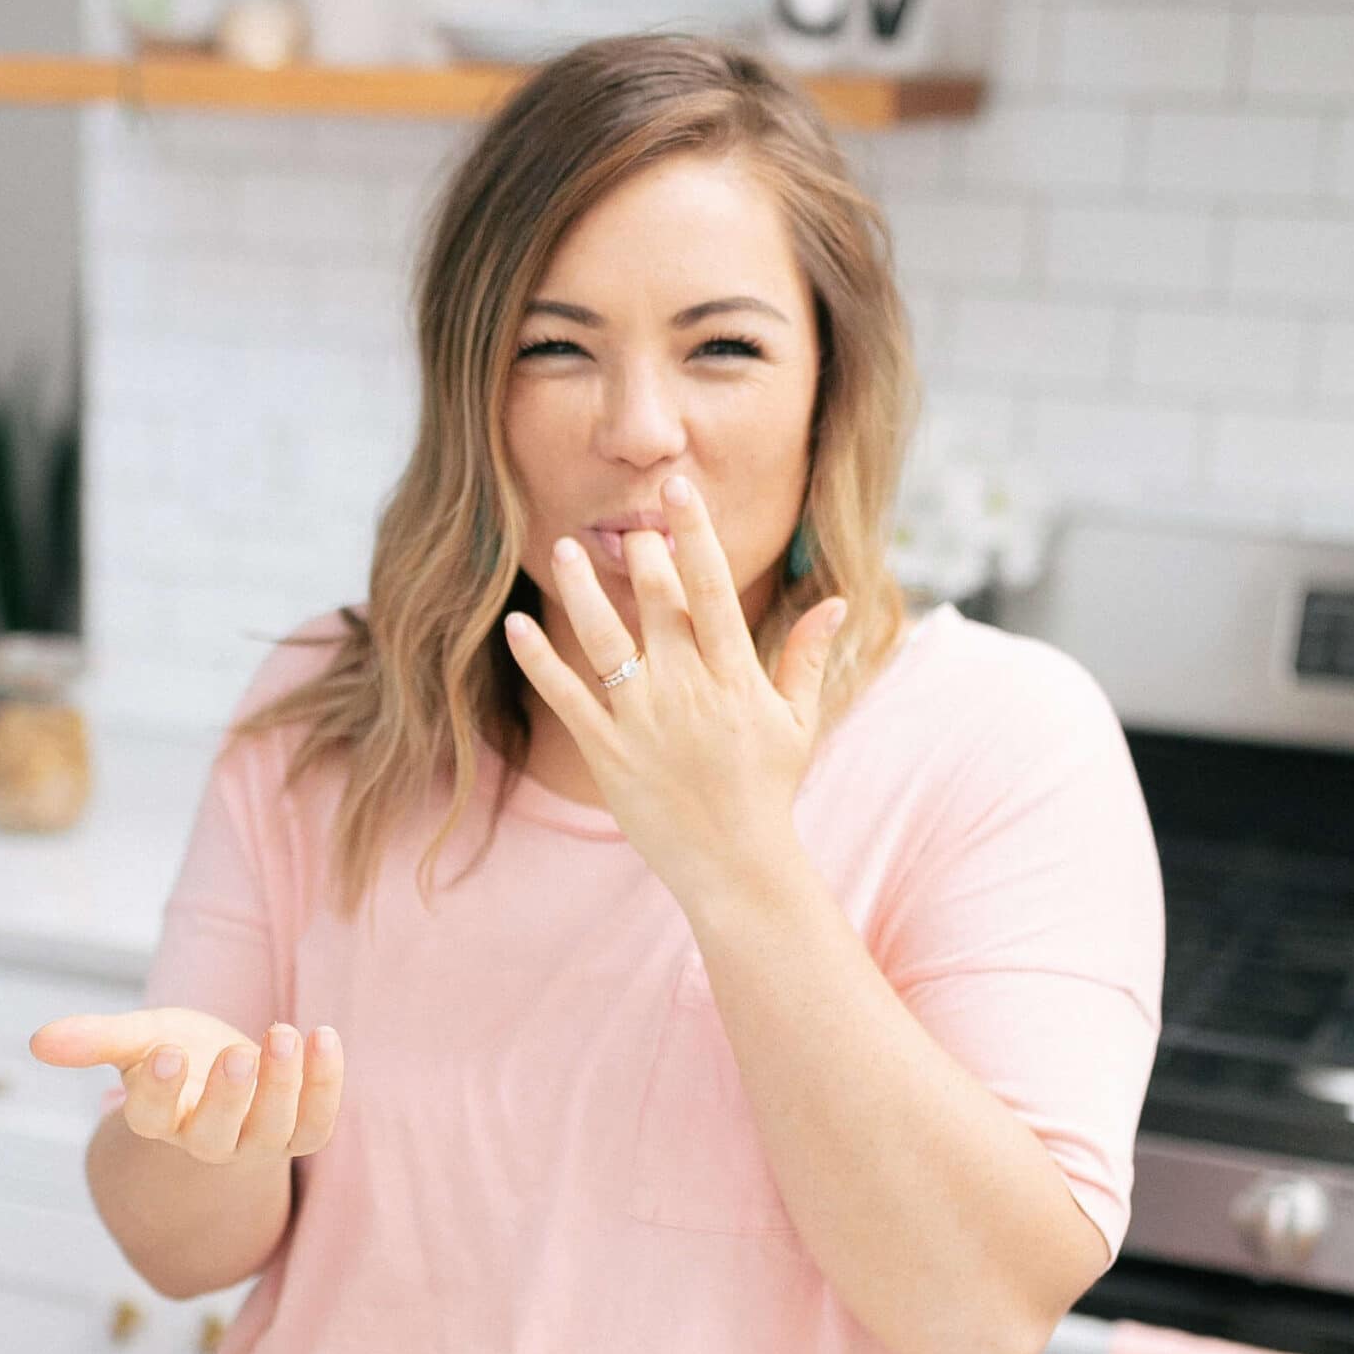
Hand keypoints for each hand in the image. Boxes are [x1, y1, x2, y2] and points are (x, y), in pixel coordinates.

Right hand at [30, 1006, 343, 1163]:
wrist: (229, 1074)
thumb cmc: (178, 1055)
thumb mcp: (137, 1037)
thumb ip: (94, 1039)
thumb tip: (37, 1042)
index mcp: (160, 1119)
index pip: (150, 1118)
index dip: (155, 1091)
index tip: (162, 1053)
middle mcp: (207, 1139)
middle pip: (214, 1135)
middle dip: (227, 1097)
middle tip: (235, 1055)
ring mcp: (257, 1141)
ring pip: (273, 1130)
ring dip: (282, 1085)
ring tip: (283, 1032)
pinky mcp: (300, 1132)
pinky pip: (317, 1122)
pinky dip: (325, 1083)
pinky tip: (323, 1035)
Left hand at [502, 472, 847, 902]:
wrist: (736, 866)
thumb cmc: (767, 791)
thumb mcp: (798, 722)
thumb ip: (806, 657)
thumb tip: (835, 602)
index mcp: (736, 677)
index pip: (713, 587)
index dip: (694, 531)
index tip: (677, 487)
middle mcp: (689, 690)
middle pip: (658, 601)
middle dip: (641, 552)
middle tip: (626, 520)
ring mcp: (645, 721)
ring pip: (605, 638)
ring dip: (582, 589)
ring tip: (562, 549)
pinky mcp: (608, 753)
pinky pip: (567, 696)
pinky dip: (540, 660)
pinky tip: (518, 625)